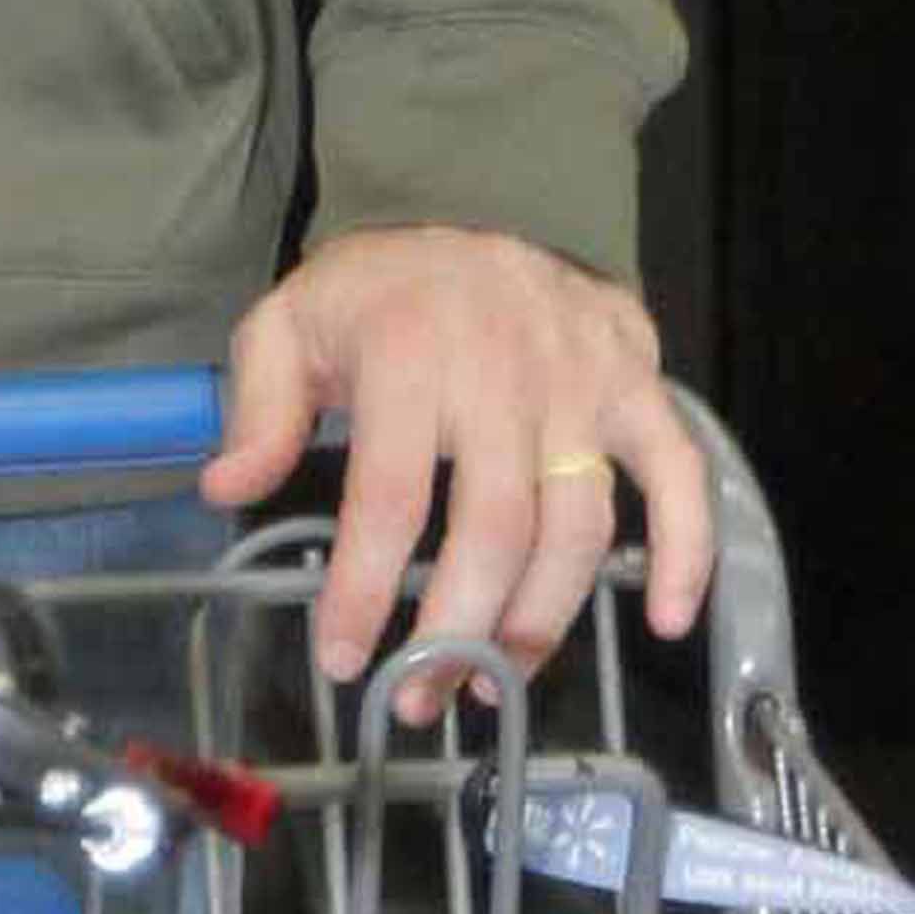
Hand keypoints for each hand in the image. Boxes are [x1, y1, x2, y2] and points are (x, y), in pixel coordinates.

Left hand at [203, 229, 712, 700]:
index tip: (343, 659)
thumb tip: (227, 489)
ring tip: (489, 684)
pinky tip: (670, 619)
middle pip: (496, 527)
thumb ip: (259, 407)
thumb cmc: (380, 295)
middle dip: (456, 629)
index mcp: (411, 346)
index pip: (391, 492)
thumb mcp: (291, 325)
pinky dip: (688, 547)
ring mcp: (582, 377)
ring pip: (578, 524)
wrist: (477, 216)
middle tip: (417, 696)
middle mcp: (506, 363)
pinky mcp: (636, 384)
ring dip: (539, 623)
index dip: (364, 590)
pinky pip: (679, 471)